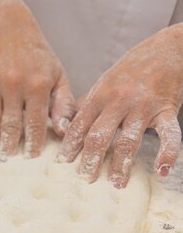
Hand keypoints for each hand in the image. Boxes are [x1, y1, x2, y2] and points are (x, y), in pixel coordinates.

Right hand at [0, 0, 74, 159]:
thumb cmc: (40, 58)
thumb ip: (63, 104)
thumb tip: (65, 131)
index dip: (34, 141)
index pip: (36, 121)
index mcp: (38, 85)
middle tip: (6, 164)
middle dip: (9, 145)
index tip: (31, 159)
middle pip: (11, 123)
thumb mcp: (59, 76)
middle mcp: (14, 84)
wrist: (12, 30)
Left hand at [58, 23, 182, 187]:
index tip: (62, 164)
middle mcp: (118, 101)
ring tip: (116, 184)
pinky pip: (170, 134)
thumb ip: (87, 106)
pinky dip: (168, 153)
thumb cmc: (131, 70)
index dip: (70, 146)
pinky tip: (163, 171)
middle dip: (90, 160)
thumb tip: (66, 126)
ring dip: (121, 164)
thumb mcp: (104, 84)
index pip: (79, 125)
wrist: (166, 49)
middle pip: (99, 135)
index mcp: (100, 96)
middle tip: (85, 180)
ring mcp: (143, 106)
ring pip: (128, 140)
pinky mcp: (167, 109)